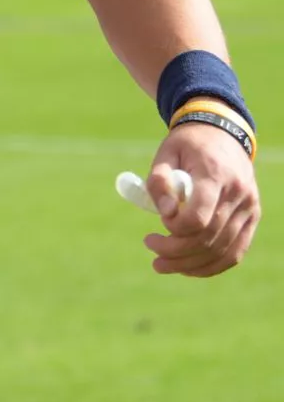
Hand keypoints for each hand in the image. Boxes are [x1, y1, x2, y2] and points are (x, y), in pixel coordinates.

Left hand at [142, 119, 259, 276]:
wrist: (222, 134)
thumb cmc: (188, 144)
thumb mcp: (166, 151)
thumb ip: (159, 180)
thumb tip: (164, 214)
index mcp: (215, 174)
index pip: (200, 216)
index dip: (176, 227)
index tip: (159, 220)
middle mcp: (238, 194)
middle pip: (209, 237)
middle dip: (176, 250)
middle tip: (150, 247)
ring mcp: (249, 208)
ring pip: (222, 250)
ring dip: (189, 264)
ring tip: (161, 264)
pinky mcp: (252, 219)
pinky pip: (235, 252)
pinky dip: (211, 265)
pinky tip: (187, 268)